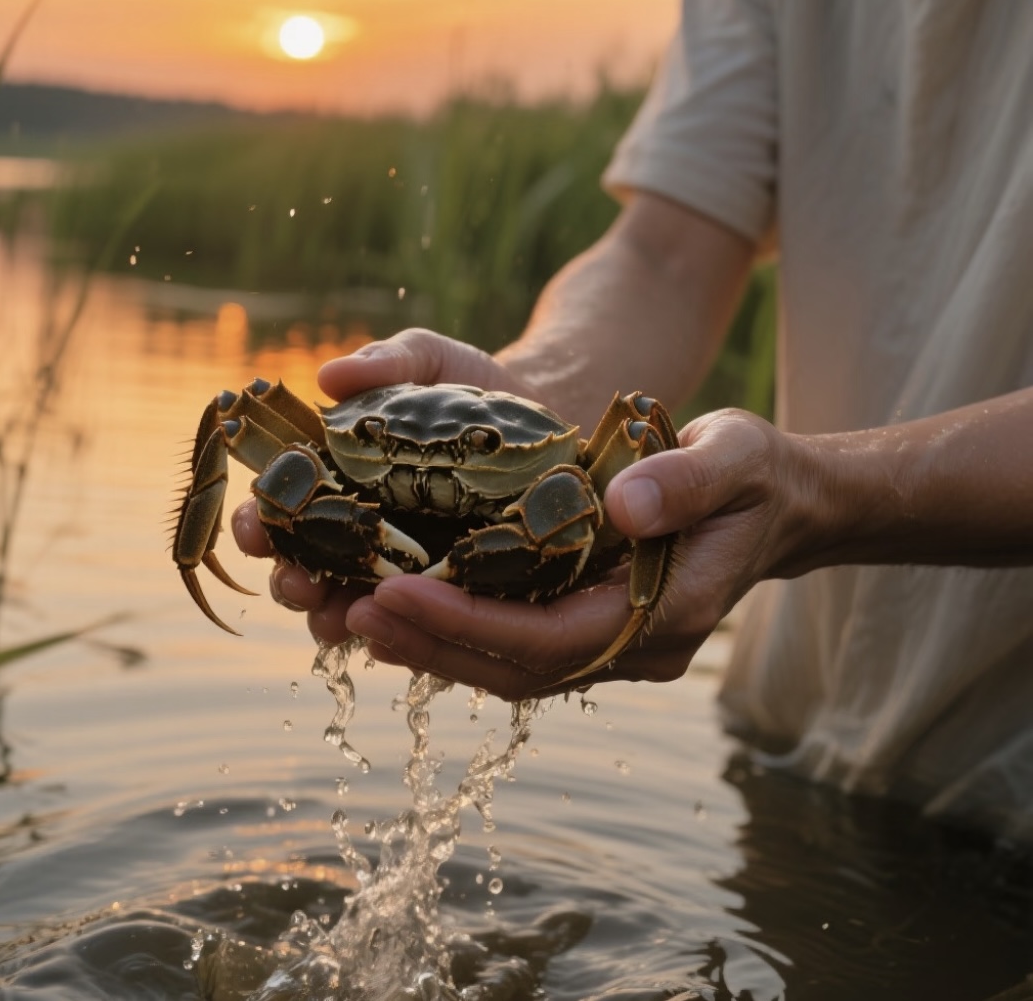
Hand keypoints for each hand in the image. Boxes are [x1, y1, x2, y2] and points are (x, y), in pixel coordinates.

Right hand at [230, 328, 537, 644]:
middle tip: (300, 584)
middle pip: (303, 566)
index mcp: (333, 475)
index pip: (280, 506)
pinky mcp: (444, 586)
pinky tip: (394, 639)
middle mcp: (353, 526)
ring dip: (333, 618)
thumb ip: (383, 362)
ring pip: (347, 605)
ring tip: (341, 620)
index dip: (259, 521)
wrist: (542, 414)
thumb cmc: (467, 385)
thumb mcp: (426, 360)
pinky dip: (398, 633)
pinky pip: (413, 622)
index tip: (256, 527)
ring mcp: (397, 562)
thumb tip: (330, 374)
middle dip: (292, 581)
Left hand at [235, 372, 810, 695]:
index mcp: (667, 613)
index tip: (397, 589)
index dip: (472, 623)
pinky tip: (407, 604)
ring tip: (357, 612)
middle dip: (433, 642)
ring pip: (511, 668)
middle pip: (519, 668)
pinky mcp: (592, 626)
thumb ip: (687, 479)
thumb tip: (620, 503)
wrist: (776, 503)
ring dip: (434, 645)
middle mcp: (635, 646)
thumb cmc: (756, 476)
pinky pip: (517, 645)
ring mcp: (613, 644)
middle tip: (349, 608)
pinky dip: (459, 631)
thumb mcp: (735, 457)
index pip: (555, 639)